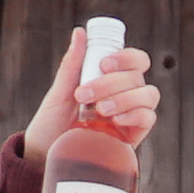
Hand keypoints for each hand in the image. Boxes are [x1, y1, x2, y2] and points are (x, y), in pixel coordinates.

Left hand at [20, 29, 162, 160]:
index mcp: (109, 80)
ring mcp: (129, 115)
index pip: (133, 61)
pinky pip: (148, 118)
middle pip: (137, 77)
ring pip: (148, 95)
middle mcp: (123, 95)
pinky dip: (136, 114)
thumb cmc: (50, 126)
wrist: (45, 159)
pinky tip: (116, 119)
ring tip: (100, 110)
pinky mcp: (132, 137)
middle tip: (85, 95)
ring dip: (125, 98)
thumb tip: (79, 32)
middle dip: (112, 82)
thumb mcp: (58, 94)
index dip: (125, 57)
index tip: (103, 64)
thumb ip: (72, 65)